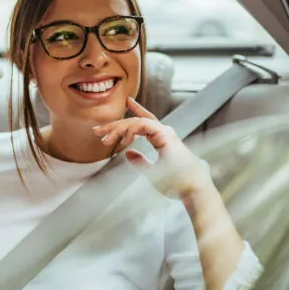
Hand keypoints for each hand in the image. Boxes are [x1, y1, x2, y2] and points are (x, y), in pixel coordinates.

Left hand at [92, 97, 211, 198]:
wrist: (191, 188)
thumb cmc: (176, 182)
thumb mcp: (152, 172)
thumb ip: (140, 162)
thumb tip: (128, 153)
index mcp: (161, 138)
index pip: (145, 121)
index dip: (135, 110)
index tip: (126, 102)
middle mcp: (163, 132)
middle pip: (135, 122)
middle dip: (115, 125)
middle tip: (97, 131)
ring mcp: (165, 132)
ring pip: (137, 122)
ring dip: (118, 129)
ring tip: (105, 139)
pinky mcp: (165, 135)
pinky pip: (143, 125)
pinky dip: (131, 130)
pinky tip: (123, 141)